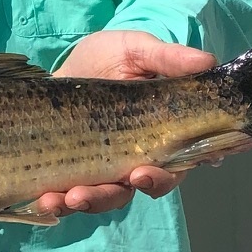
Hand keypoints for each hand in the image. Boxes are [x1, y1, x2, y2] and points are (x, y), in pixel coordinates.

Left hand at [37, 30, 217, 215]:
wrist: (69, 61)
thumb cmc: (111, 56)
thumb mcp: (137, 49)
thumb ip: (168, 57)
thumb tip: (207, 62)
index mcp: (167, 131)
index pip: (182, 160)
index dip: (167, 174)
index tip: (145, 175)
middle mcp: (143, 155)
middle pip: (146, 185)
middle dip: (125, 191)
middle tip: (113, 185)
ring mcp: (109, 166)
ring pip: (109, 196)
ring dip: (90, 202)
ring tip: (66, 199)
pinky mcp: (78, 171)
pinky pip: (73, 196)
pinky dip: (59, 203)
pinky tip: (44, 200)